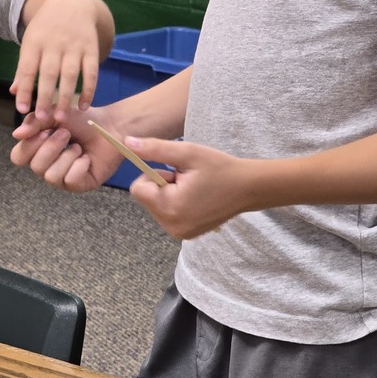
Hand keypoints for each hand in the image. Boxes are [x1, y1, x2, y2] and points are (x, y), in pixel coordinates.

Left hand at [10, 0, 111, 119]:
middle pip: (49, 73)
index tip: (22, 109)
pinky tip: (84, 105)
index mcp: (35, 43)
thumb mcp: (31, 42)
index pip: (27, 68)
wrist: (72, 4)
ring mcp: (74, 46)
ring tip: (61, 118)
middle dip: (45, 96)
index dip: (24, 89)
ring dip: (66, 96)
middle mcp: (54, 44)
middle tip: (42, 118)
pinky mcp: (91, 48)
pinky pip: (91, 72)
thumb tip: (14, 93)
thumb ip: (23, 68)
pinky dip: (89, 89)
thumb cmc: (46, 28)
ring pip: (70, 74)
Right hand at [10, 108, 126, 191]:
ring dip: (67, 156)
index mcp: (37, 150)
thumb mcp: (54, 114)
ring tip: (78, 147)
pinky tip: (86, 158)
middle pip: (35, 167)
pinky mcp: (79, 185)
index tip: (45, 131)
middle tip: (67, 134)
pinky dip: (79, 165)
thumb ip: (34, 122)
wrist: (109, 126)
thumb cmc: (81, 120)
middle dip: (52, 147)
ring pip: (51, 176)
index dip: (29, 146)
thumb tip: (17, 134)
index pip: (18, 157)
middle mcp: (47, 167)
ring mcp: (62, 178)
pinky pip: (70, 180)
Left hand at [126, 136, 243, 238]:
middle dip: (161, 185)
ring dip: (168, 193)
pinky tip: (196, 198)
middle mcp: (172, 226)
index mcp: (170, 207)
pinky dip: (175, 203)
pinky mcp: (186, 235)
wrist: (249, 188)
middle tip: (187, 179)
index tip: (174, 171)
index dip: (153, 175)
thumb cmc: (219, 168)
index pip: (137, 189)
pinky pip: (167, 214)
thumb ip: (155, 149)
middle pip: (146, 198)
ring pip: (155, 206)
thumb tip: (127, 142)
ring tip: (193, 188)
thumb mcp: (186, 153)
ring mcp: (179, 233)